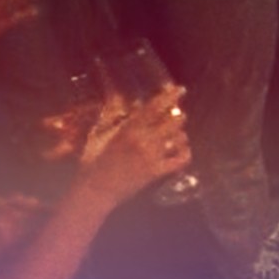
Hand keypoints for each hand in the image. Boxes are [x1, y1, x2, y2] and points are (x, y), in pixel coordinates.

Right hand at [71, 83, 191, 197]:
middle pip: (174, 121)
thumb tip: (116, 97)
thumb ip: (110, 115)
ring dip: (181, 134)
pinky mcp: (157, 172)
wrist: (95, 189)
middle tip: (176, 115)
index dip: (170, 96)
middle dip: (178, 116)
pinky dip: (185, 152)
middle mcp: (144, 140)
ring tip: (177, 133)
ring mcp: (152, 157)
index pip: (155, 107)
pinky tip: (182, 149)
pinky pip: (181, 160)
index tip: (180, 89)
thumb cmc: (93, 160)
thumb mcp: (98, 134)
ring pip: (179, 138)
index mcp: (129, 128)